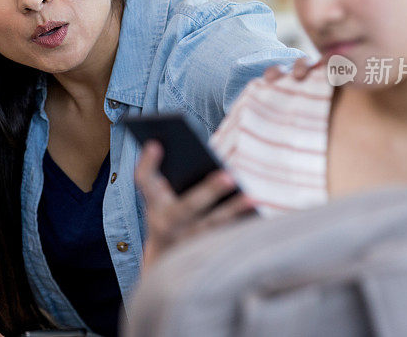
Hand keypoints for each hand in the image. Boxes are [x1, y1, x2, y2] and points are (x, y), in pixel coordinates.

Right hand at [135, 140, 254, 267]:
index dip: (147, 162)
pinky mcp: (209, 252)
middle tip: (230, 175)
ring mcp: (189, 241)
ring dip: (234, 210)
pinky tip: (261, 211)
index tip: (156, 142)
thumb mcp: (159, 196)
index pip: (145, 181)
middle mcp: (169, 224)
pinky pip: (230, 238)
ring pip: (214, 224)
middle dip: (209, 191)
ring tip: (253, 196)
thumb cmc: (167, 216)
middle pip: (188, 206)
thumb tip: (180, 145)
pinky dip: (245, 225)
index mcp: (155, 205)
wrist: (167, 264)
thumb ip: (163, 172)